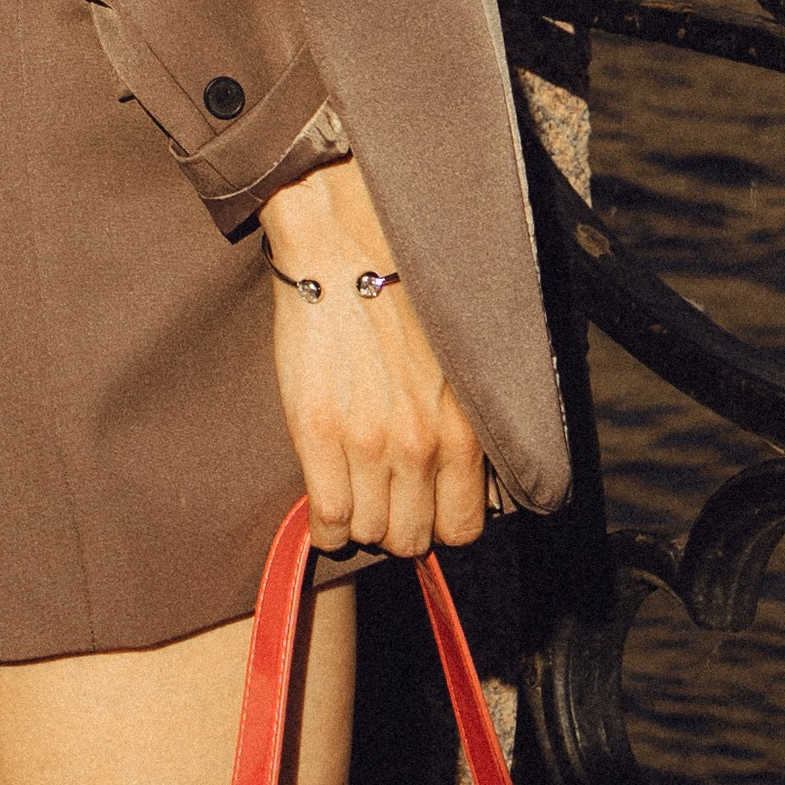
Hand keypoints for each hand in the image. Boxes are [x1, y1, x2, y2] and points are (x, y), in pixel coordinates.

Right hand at [262, 158, 487, 557]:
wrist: (343, 246)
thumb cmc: (401, 294)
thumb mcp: (456, 367)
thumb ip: (461, 424)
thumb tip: (462, 476)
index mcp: (464, 428)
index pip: (462, 527)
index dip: (437, 522)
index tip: (420, 506)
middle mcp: (422, 444)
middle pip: (411, 538)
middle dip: (396, 526)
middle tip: (381, 500)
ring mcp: (370, 442)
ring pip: (370, 530)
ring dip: (359, 522)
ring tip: (350, 495)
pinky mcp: (319, 432)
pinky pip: (328, 515)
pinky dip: (324, 524)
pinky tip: (323, 508)